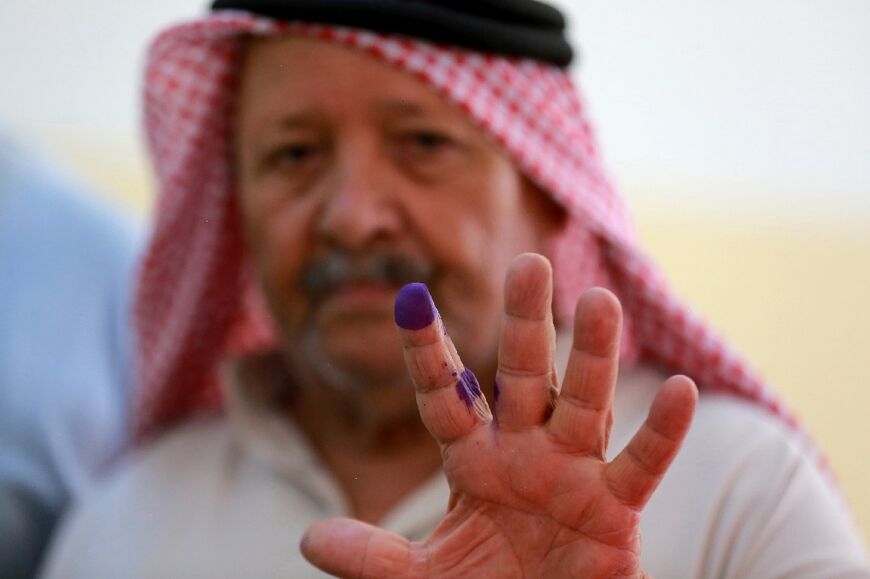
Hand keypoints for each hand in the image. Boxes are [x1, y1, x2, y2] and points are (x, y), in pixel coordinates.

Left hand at [301, 253, 696, 577]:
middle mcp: (524, 452)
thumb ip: (374, 558)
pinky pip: (640, 464)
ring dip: (592, 356)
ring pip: (583, 403)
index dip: (428, 352)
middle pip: (523, 378)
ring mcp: (572, 474)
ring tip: (597, 300)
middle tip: (529, 262)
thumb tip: (309, 540)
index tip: (409, 298)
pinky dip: (662, 432)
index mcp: (474, 460)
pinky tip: (680, 389)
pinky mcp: (616, 509)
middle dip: (525, 325)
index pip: (447, 397)